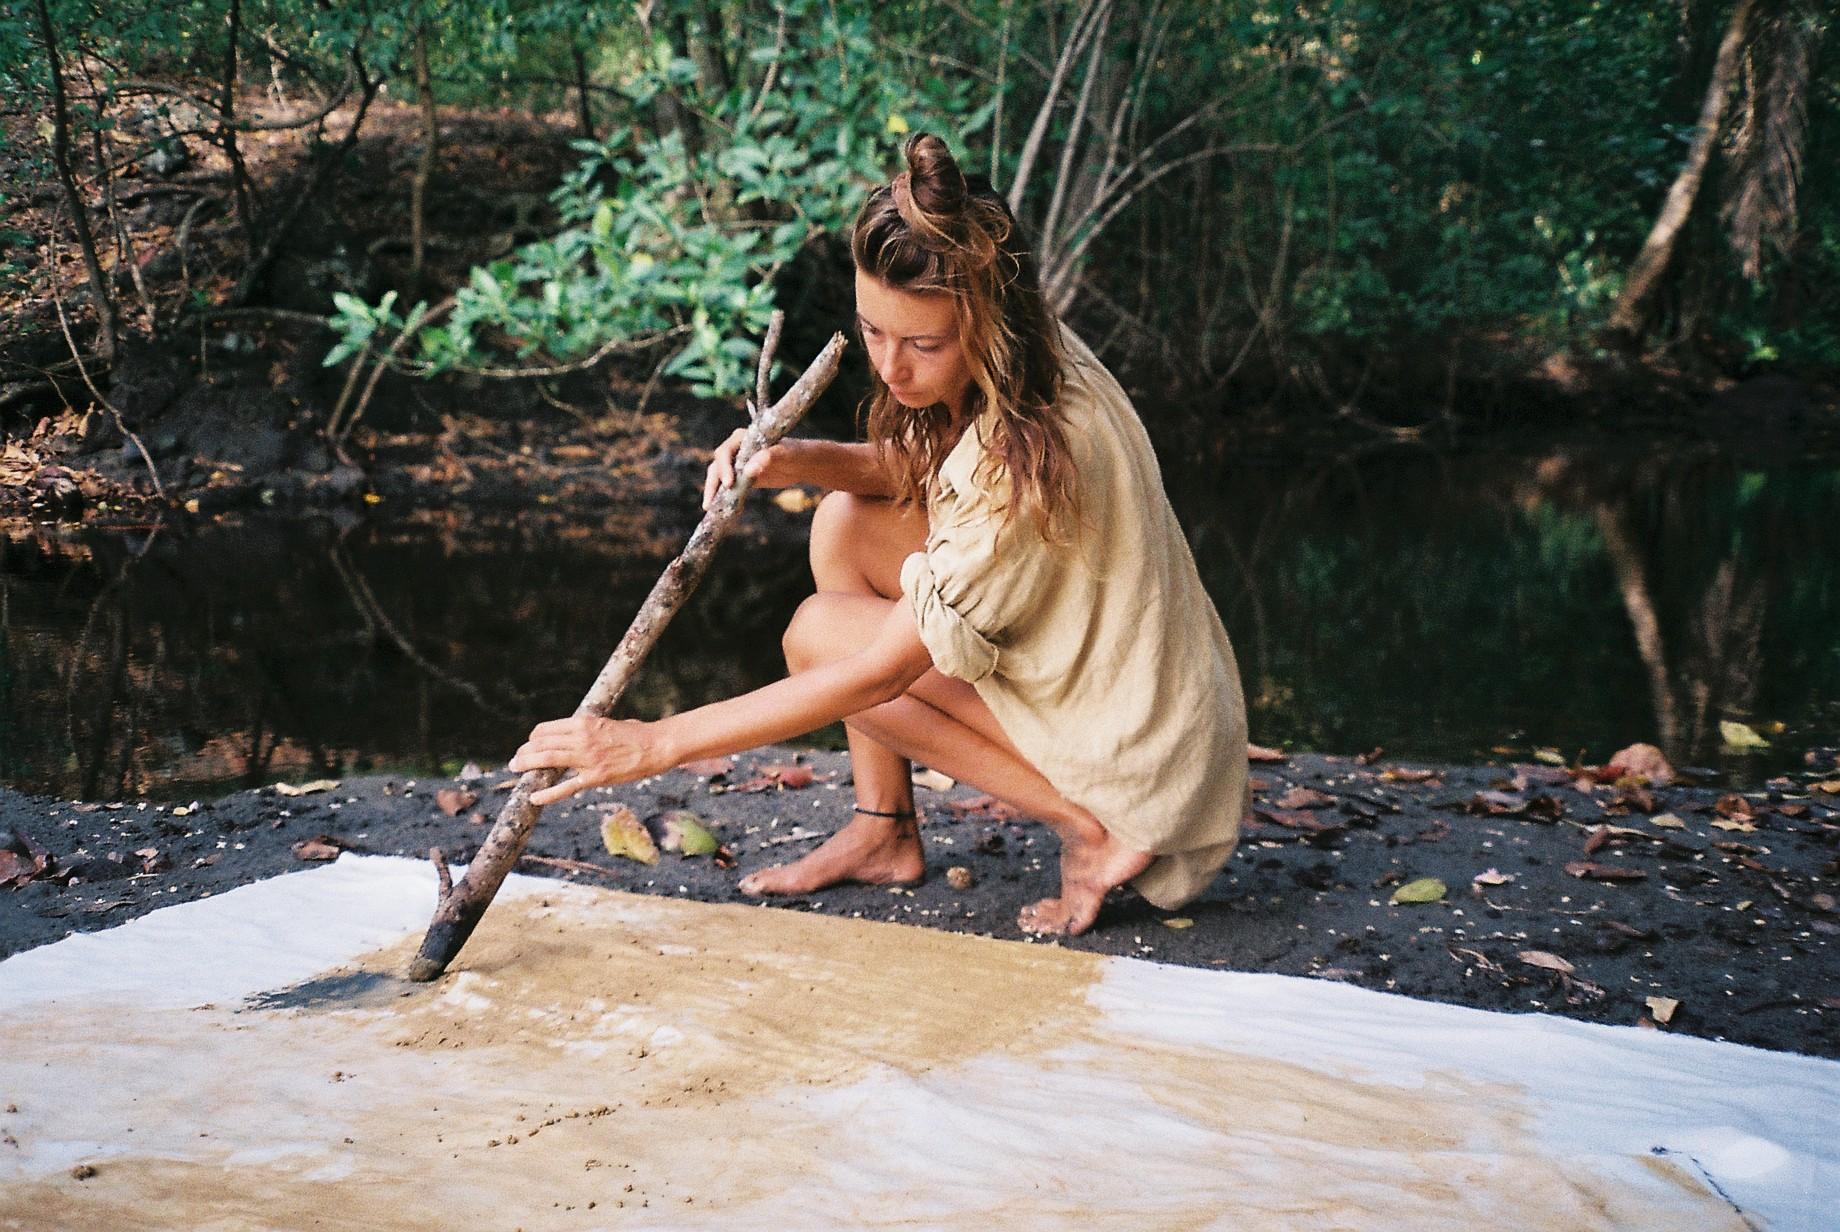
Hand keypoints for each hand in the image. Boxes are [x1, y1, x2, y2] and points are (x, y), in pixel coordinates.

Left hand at [507, 715, 668, 806]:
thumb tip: (577, 733)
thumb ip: (589, 729)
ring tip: (516, 769)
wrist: (656, 746)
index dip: (533, 738)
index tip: (530, 745)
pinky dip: (547, 794)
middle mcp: (582, 739)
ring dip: (527, 765)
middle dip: (524, 752)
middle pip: (541, 744)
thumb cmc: (635, 734)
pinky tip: (534, 797)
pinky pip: (565, 787)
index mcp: (584, 723)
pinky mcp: (595, 777)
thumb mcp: (607, 724)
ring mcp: (588, 759)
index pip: (546, 729)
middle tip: (516, 760)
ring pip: (547, 760)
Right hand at [702, 431, 801, 510]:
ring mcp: (737, 464)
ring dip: (713, 492)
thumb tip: (748, 470)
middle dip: (712, 484)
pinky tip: (724, 510)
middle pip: (717, 466)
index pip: (724, 452)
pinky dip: (724, 497)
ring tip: (710, 509)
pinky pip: (728, 487)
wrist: (802, 463)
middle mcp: (735, 449)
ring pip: (719, 477)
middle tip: (710, 503)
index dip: (724, 468)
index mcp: (742, 438)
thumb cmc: (794, 453)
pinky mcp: (742, 477)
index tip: (728, 484)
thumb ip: (767, 457)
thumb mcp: (783, 454)